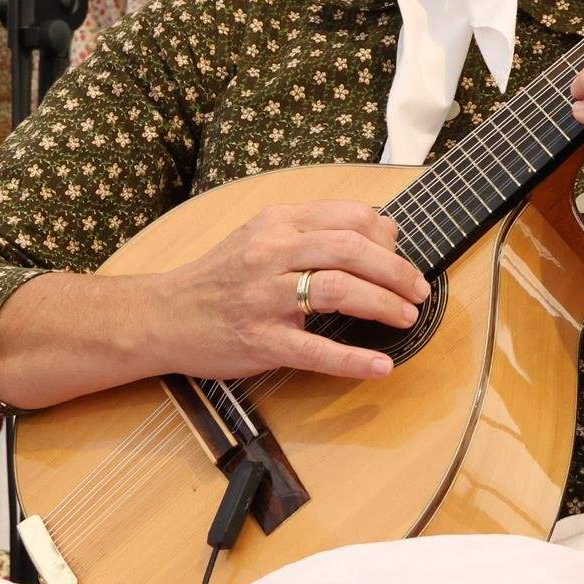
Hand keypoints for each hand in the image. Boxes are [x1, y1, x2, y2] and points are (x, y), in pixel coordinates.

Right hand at [151, 200, 429, 381]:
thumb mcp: (261, 237)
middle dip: (395, 270)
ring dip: (382, 304)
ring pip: (338, 291)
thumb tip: (380, 234)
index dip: (386, 236)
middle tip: (419, 290)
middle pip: (350, 249)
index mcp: (277, 223)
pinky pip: (315, 351)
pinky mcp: (260, 341)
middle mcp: (271, 253)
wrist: (163, 315)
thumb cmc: (220, 277)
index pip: (347, 216)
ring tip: (407, 316)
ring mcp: (264, 298)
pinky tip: (380, 366)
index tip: (402, 254)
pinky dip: (353, 360)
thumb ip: (312, 231)